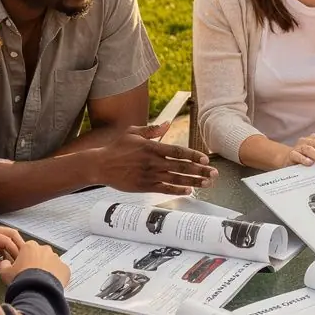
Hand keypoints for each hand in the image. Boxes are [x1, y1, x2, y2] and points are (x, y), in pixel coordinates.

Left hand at [0, 224, 24, 271]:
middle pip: (10, 232)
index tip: (20, 261)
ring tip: (18, 258)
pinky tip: (5, 257)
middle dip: (19, 244)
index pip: (5, 240)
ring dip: (14, 244)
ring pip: (7, 233)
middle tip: (25, 257)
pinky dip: (6, 245)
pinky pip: (1, 236)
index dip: (14, 250)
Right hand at [0, 239, 69, 288]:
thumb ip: (4, 264)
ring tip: (42, 281)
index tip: (23, 267)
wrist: (36, 291)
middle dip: (38, 262)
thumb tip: (4, 262)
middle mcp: (45, 249)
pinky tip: (51, 284)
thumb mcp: (5, 272)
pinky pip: (61, 271)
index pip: (27, 249)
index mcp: (30, 246)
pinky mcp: (65, 269)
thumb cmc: (20, 280)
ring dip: (48, 269)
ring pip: (52, 262)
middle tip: (32, 275)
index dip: (25, 258)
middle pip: (41, 254)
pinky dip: (58, 276)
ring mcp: (57, 258)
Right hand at [98, 125, 216, 194]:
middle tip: (214, 173)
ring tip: (207, 183)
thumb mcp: (133, 132)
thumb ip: (152, 130)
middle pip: (181, 167)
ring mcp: (149, 175)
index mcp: (151, 148)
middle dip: (199, 170)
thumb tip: (167, 124)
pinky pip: (164, 189)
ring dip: (193, 181)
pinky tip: (189, 190)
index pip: (177, 151)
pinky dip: (177, 190)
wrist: (100, 165)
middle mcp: (153, 162)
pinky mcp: (144, 187)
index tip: (205, 159)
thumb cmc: (117, 147)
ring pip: (176, 179)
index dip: (193, 155)